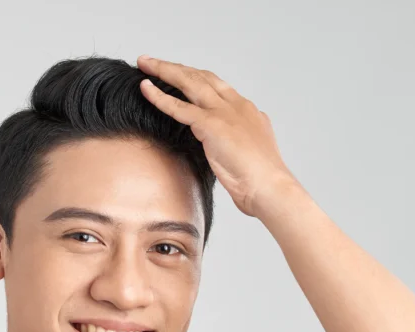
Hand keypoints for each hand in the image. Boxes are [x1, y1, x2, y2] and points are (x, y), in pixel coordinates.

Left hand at [136, 54, 301, 218]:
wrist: (270, 188)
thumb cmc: (261, 180)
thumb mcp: (251, 150)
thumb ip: (239, 138)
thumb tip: (230, 140)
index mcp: (245, 110)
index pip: (215, 85)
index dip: (193, 76)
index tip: (177, 72)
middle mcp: (235, 105)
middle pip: (200, 76)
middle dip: (175, 67)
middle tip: (152, 61)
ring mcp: (223, 113)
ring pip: (189, 82)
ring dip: (164, 70)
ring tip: (145, 63)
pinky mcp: (212, 125)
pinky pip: (179, 107)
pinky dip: (159, 97)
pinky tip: (145, 88)